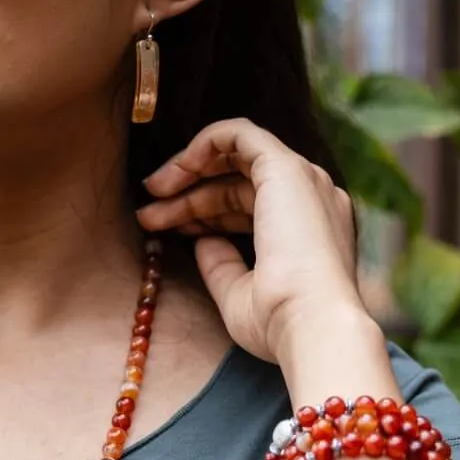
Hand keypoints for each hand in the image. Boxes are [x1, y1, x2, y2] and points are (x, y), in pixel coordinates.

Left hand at [135, 117, 368, 368]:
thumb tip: (201, 240)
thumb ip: (221, 264)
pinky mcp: (285, 168)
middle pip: (239, 181)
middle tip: (147, 211)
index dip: (203, 211)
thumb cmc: (280, 323)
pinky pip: (240, 133)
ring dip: (190, 170)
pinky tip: (175, 169)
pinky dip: (204, 143)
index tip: (166, 228)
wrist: (311, 326)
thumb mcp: (240, 294)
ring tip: (151, 193)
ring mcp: (303, 180)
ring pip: (237, 156)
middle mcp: (312, 198)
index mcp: (308, 229)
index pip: (250, 204)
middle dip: (189, 193)